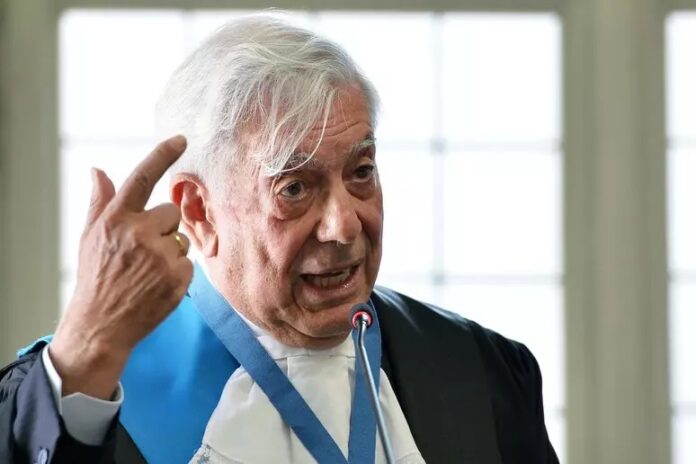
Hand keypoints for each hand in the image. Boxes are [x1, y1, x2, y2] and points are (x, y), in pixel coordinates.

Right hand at [49, 135, 192, 398]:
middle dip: (163, 228)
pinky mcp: (177, 275)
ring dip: (171, 252)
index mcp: (115, 219)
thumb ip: (100, 202)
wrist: (101, 324)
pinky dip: (178, 272)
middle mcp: (138, 232)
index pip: (142, 177)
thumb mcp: (90, 237)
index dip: (162, 155)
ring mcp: (160, 254)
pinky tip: (157, 284)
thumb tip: (98, 170)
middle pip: (172, 212)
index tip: (182, 139)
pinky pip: (189, 262)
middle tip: (143, 251)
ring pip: (182, 239)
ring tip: (147, 272)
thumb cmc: (96, 277)